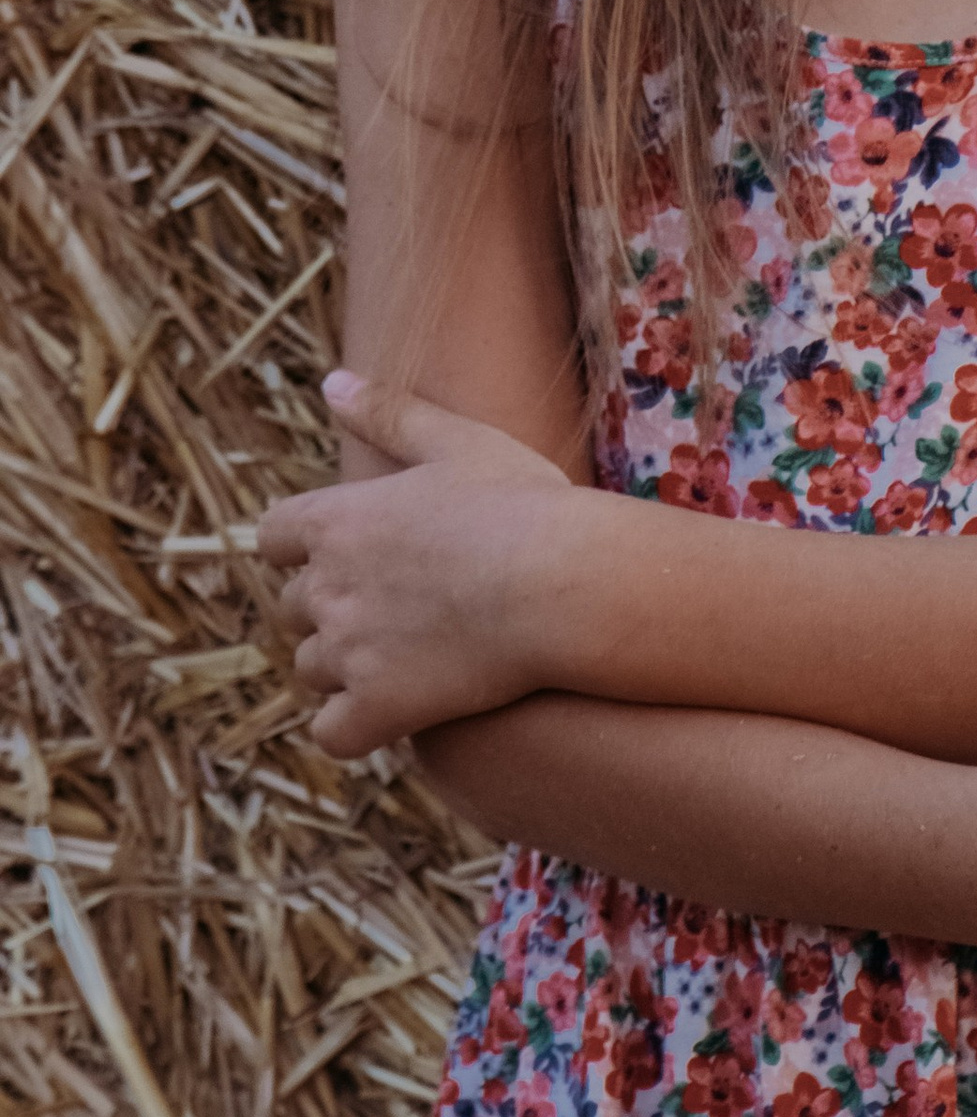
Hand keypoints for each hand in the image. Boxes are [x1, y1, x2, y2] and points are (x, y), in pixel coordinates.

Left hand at [258, 373, 581, 758]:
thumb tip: (331, 382)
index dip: (302, 548)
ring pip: (312, 669)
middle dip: (331, 610)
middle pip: (293, 607)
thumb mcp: (460, 441)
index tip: (346, 554)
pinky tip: (396, 716)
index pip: (274, 536)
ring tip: (405, 662)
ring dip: (344, 668)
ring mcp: (348, 651)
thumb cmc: (523, 506)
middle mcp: (327, 586)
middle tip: (395, 609)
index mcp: (337, 519)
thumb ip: (390, 412)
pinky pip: (333, 733)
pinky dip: (355, 728)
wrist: (562, 585)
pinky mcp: (378, 707)